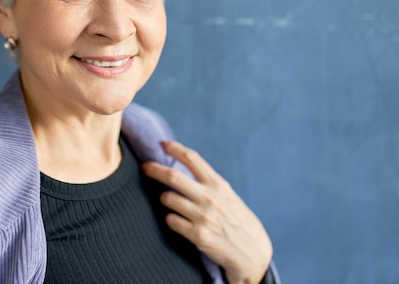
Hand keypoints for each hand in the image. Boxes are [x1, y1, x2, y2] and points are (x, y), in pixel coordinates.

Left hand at [142, 140, 272, 283]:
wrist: (253, 255)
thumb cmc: (241, 223)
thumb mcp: (230, 198)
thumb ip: (210, 185)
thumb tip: (185, 171)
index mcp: (219, 185)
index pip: (193, 159)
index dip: (175, 148)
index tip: (163, 144)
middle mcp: (210, 198)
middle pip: (173, 177)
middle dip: (154, 169)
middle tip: (145, 167)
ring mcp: (202, 217)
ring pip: (167, 199)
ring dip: (164, 199)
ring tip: (170, 202)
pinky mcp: (197, 235)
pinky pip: (171, 221)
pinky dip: (171, 219)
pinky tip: (178, 221)